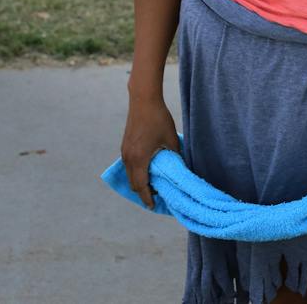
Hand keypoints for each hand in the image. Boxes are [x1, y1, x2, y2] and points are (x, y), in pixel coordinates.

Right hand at [120, 93, 179, 209]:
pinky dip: (136, 172)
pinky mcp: (125, 146)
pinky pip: (129, 165)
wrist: (143, 100)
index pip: (141, 186)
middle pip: (133, 183)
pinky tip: (147, 170)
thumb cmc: (159, 119)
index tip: (153, 206)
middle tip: (157, 195)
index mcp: (139, 159)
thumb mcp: (171, 139)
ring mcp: (125, 151)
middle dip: (143, 192)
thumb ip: (175, 156)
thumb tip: (182, 168)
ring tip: (153, 184)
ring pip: (130, 174)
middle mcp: (128, 158)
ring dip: (139, 181)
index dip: (147, 198)